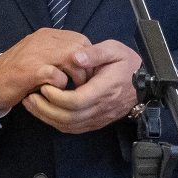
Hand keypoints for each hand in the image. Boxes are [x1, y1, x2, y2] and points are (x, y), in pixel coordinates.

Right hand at [0, 28, 86, 115]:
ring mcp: (36, 54)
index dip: (89, 58)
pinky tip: (55, 93)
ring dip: (77, 78)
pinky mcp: (30, 71)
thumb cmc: (17, 73)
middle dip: (87, 68)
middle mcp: (42, 40)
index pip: (80, 39)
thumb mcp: (38, 55)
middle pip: (80, 47)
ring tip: (73, 90)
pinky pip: (58, 76)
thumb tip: (85, 61)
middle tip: (84, 84)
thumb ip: (57, 52)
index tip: (87, 73)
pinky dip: (61, 87)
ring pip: (72, 59)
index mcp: (46, 35)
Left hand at [23, 39, 141, 132]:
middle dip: (45, 109)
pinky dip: (56, 123)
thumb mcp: (115, 49)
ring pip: (69, 126)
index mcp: (105, 89)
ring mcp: (99, 117)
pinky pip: (74, 128)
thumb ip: (94, 53)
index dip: (57, 97)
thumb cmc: (129, 65)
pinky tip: (45, 113)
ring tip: (32, 104)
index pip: (77, 101)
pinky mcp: (97, 122)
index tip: (45, 86)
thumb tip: (75, 56)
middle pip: (69, 117)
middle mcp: (102, 107)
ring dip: (47, 118)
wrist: (146, 83)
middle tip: (30, 97)